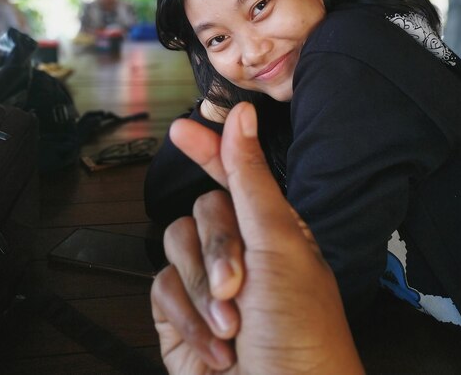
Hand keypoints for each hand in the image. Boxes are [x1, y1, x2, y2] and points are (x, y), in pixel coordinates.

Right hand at [151, 102, 363, 374]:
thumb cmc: (300, 328)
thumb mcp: (278, 242)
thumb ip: (249, 176)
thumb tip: (241, 115)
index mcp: (270, 228)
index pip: (232, 175)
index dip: (209, 150)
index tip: (182, 128)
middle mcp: (238, 250)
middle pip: (201, 210)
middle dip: (217, 248)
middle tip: (239, 284)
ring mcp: (206, 282)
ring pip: (175, 245)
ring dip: (203, 288)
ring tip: (232, 323)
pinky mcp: (180, 315)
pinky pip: (161, 287)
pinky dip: (187, 317)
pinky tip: (215, 344)